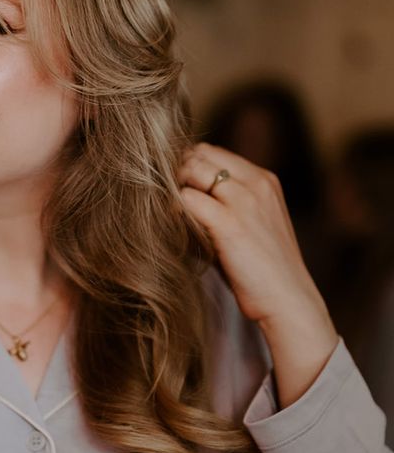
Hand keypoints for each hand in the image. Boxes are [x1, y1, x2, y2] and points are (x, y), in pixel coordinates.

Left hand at [179, 143, 337, 406]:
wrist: (288, 301)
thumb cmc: (260, 268)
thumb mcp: (248, 222)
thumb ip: (222, 202)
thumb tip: (178, 192)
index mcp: (263, 179)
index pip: (211, 151)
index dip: (187, 165)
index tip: (173, 186)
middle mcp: (256, 183)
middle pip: (199, 155)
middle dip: (176, 172)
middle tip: (163, 197)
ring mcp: (244, 201)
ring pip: (191, 172)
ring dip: (173, 188)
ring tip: (167, 211)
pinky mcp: (230, 224)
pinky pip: (187, 200)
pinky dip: (173, 209)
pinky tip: (171, 225)